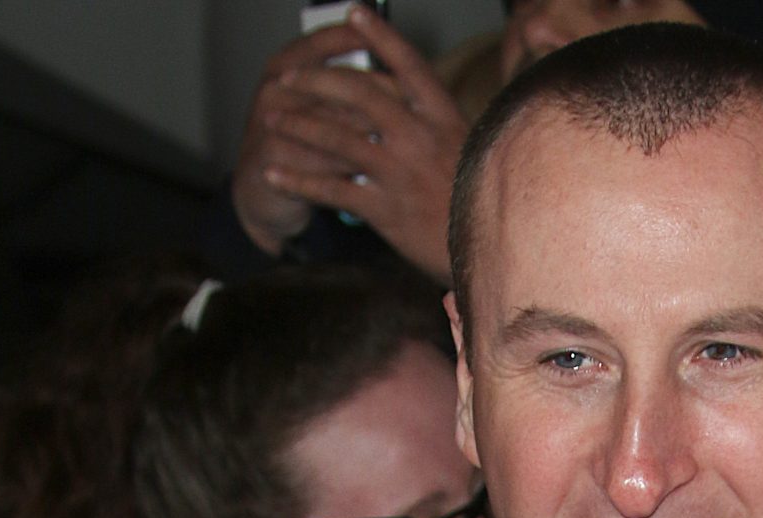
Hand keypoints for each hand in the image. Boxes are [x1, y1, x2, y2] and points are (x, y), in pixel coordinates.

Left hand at [230, 6, 468, 281]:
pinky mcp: (384, 209)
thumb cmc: (479, 199)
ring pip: (337, 139)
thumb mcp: (470, 150)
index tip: (354, 12)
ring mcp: (399, 172)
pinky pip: (331, 189)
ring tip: (271, 118)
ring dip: (298, 126)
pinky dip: (297, 181)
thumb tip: (405, 100)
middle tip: (288, 78)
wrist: (491, 249)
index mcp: (445, 118)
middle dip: (318, 82)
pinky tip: (273, 174)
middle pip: (360, 95)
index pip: (409, 66)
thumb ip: (435, 126)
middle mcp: (420, 138)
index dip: (381, 36)